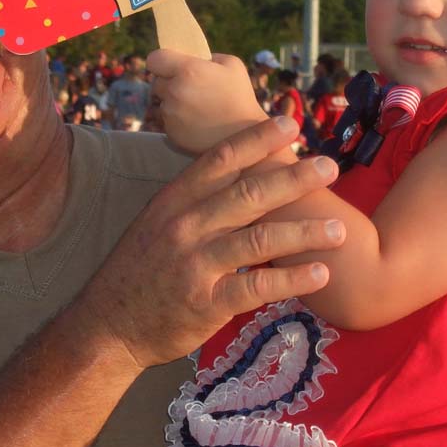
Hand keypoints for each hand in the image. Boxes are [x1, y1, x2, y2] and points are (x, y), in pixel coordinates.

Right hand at [82, 116, 341, 369]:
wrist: (108, 325)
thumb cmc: (140, 268)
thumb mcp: (157, 221)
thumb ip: (195, 198)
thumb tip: (239, 171)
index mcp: (174, 200)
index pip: (220, 159)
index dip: (256, 139)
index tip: (289, 122)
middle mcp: (185, 226)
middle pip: (248, 194)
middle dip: (293, 179)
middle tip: (330, 167)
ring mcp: (196, 264)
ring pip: (258, 240)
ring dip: (303, 233)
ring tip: (339, 229)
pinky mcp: (206, 303)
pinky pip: (257, 286)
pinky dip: (291, 279)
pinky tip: (319, 273)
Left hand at [148, 49, 264, 153]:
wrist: (244, 136)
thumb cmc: (240, 97)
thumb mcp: (232, 65)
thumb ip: (208, 56)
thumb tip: (192, 57)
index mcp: (187, 70)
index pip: (154, 59)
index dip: (161, 61)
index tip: (169, 66)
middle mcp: (174, 91)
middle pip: (156, 82)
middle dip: (168, 83)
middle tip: (188, 88)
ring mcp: (170, 114)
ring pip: (161, 103)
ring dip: (172, 103)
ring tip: (196, 108)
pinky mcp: (171, 133)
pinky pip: (167, 121)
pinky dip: (177, 121)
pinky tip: (196, 122)